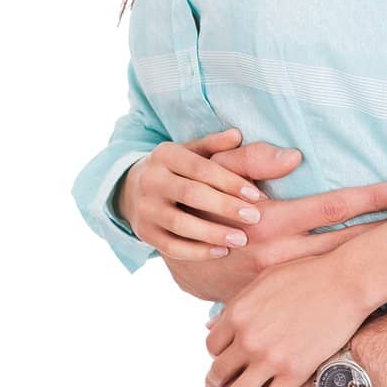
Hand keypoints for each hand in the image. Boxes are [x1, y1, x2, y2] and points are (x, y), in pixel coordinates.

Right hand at [116, 127, 264, 260]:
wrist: (131, 190)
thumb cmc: (175, 169)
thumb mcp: (190, 152)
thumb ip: (214, 145)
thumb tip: (237, 134)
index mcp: (165, 156)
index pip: (200, 168)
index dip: (229, 181)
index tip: (256, 195)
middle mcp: (151, 180)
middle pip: (191, 195)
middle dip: (225, 207)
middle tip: (255, 217)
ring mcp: (145, 209)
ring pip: (180, 224)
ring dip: (213, 233)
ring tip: (241, 239)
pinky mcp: (144, 233)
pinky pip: (171, 246)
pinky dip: (197, 252)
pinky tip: (221, 252)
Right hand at [160, 143, 386, 302]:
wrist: (181, 262)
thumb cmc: (200, 203)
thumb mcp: (216, 174)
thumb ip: (252, 161)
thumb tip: (295, 156)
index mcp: (269, 221)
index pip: (332, 207)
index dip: (370, 197)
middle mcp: (278, 255)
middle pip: (345, 242)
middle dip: (385, 232)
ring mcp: (279, 282)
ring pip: (337, 268)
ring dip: (372, 258)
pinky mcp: (277, 298)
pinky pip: (320, 289)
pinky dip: (348, 282)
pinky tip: (375, 277)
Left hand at [205, 238, 386, 386]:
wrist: (345, 282)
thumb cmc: (307, 275)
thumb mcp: (263, 281)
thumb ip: (235, 305)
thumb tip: (210, 326)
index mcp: (238, 313)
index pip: (212, 346)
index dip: (214, 356)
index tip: (219, 362)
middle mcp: (248, 339)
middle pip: (219, 372)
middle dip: (213, 384)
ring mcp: (271, 359)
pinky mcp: (294, 373)